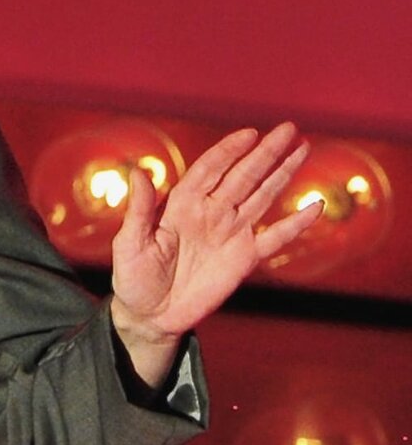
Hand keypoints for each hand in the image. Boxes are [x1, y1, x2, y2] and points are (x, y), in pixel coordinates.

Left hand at [109, 123, 322, 382]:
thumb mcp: (130, 243)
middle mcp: (210, 212)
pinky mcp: (244, 258)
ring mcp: (230, 232)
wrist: (151, 315)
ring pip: (261, 196)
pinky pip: (274, 238)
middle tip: (289, 129)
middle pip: (243, 175)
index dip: (229, 150)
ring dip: (282, 174)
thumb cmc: (133, 277)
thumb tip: (138, 172)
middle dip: (265, 152)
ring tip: (302, 149)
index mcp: (182, 204)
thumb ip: (138, 209)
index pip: (210, 169)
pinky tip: (314, 208)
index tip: (249, 133)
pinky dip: (295, 225)